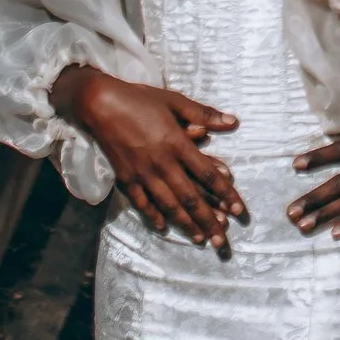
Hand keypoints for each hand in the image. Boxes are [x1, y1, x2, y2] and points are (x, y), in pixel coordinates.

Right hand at [51, 65, 245, 247]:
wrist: (99, 104)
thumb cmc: (140, 99)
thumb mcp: (174, 100)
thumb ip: (204, 114)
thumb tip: (234, 122)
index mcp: (177, 144)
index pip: (207, 174)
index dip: (225, 193)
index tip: (239, 210)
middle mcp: (162, 163)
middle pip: (191, 197)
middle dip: (209, 220)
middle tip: (222, 241)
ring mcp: (142, 174)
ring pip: (169, 205)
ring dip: (186, 224)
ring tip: (201, 239)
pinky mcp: (125, 178)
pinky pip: (142, 203)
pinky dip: (153, 216)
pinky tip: (163, 227)